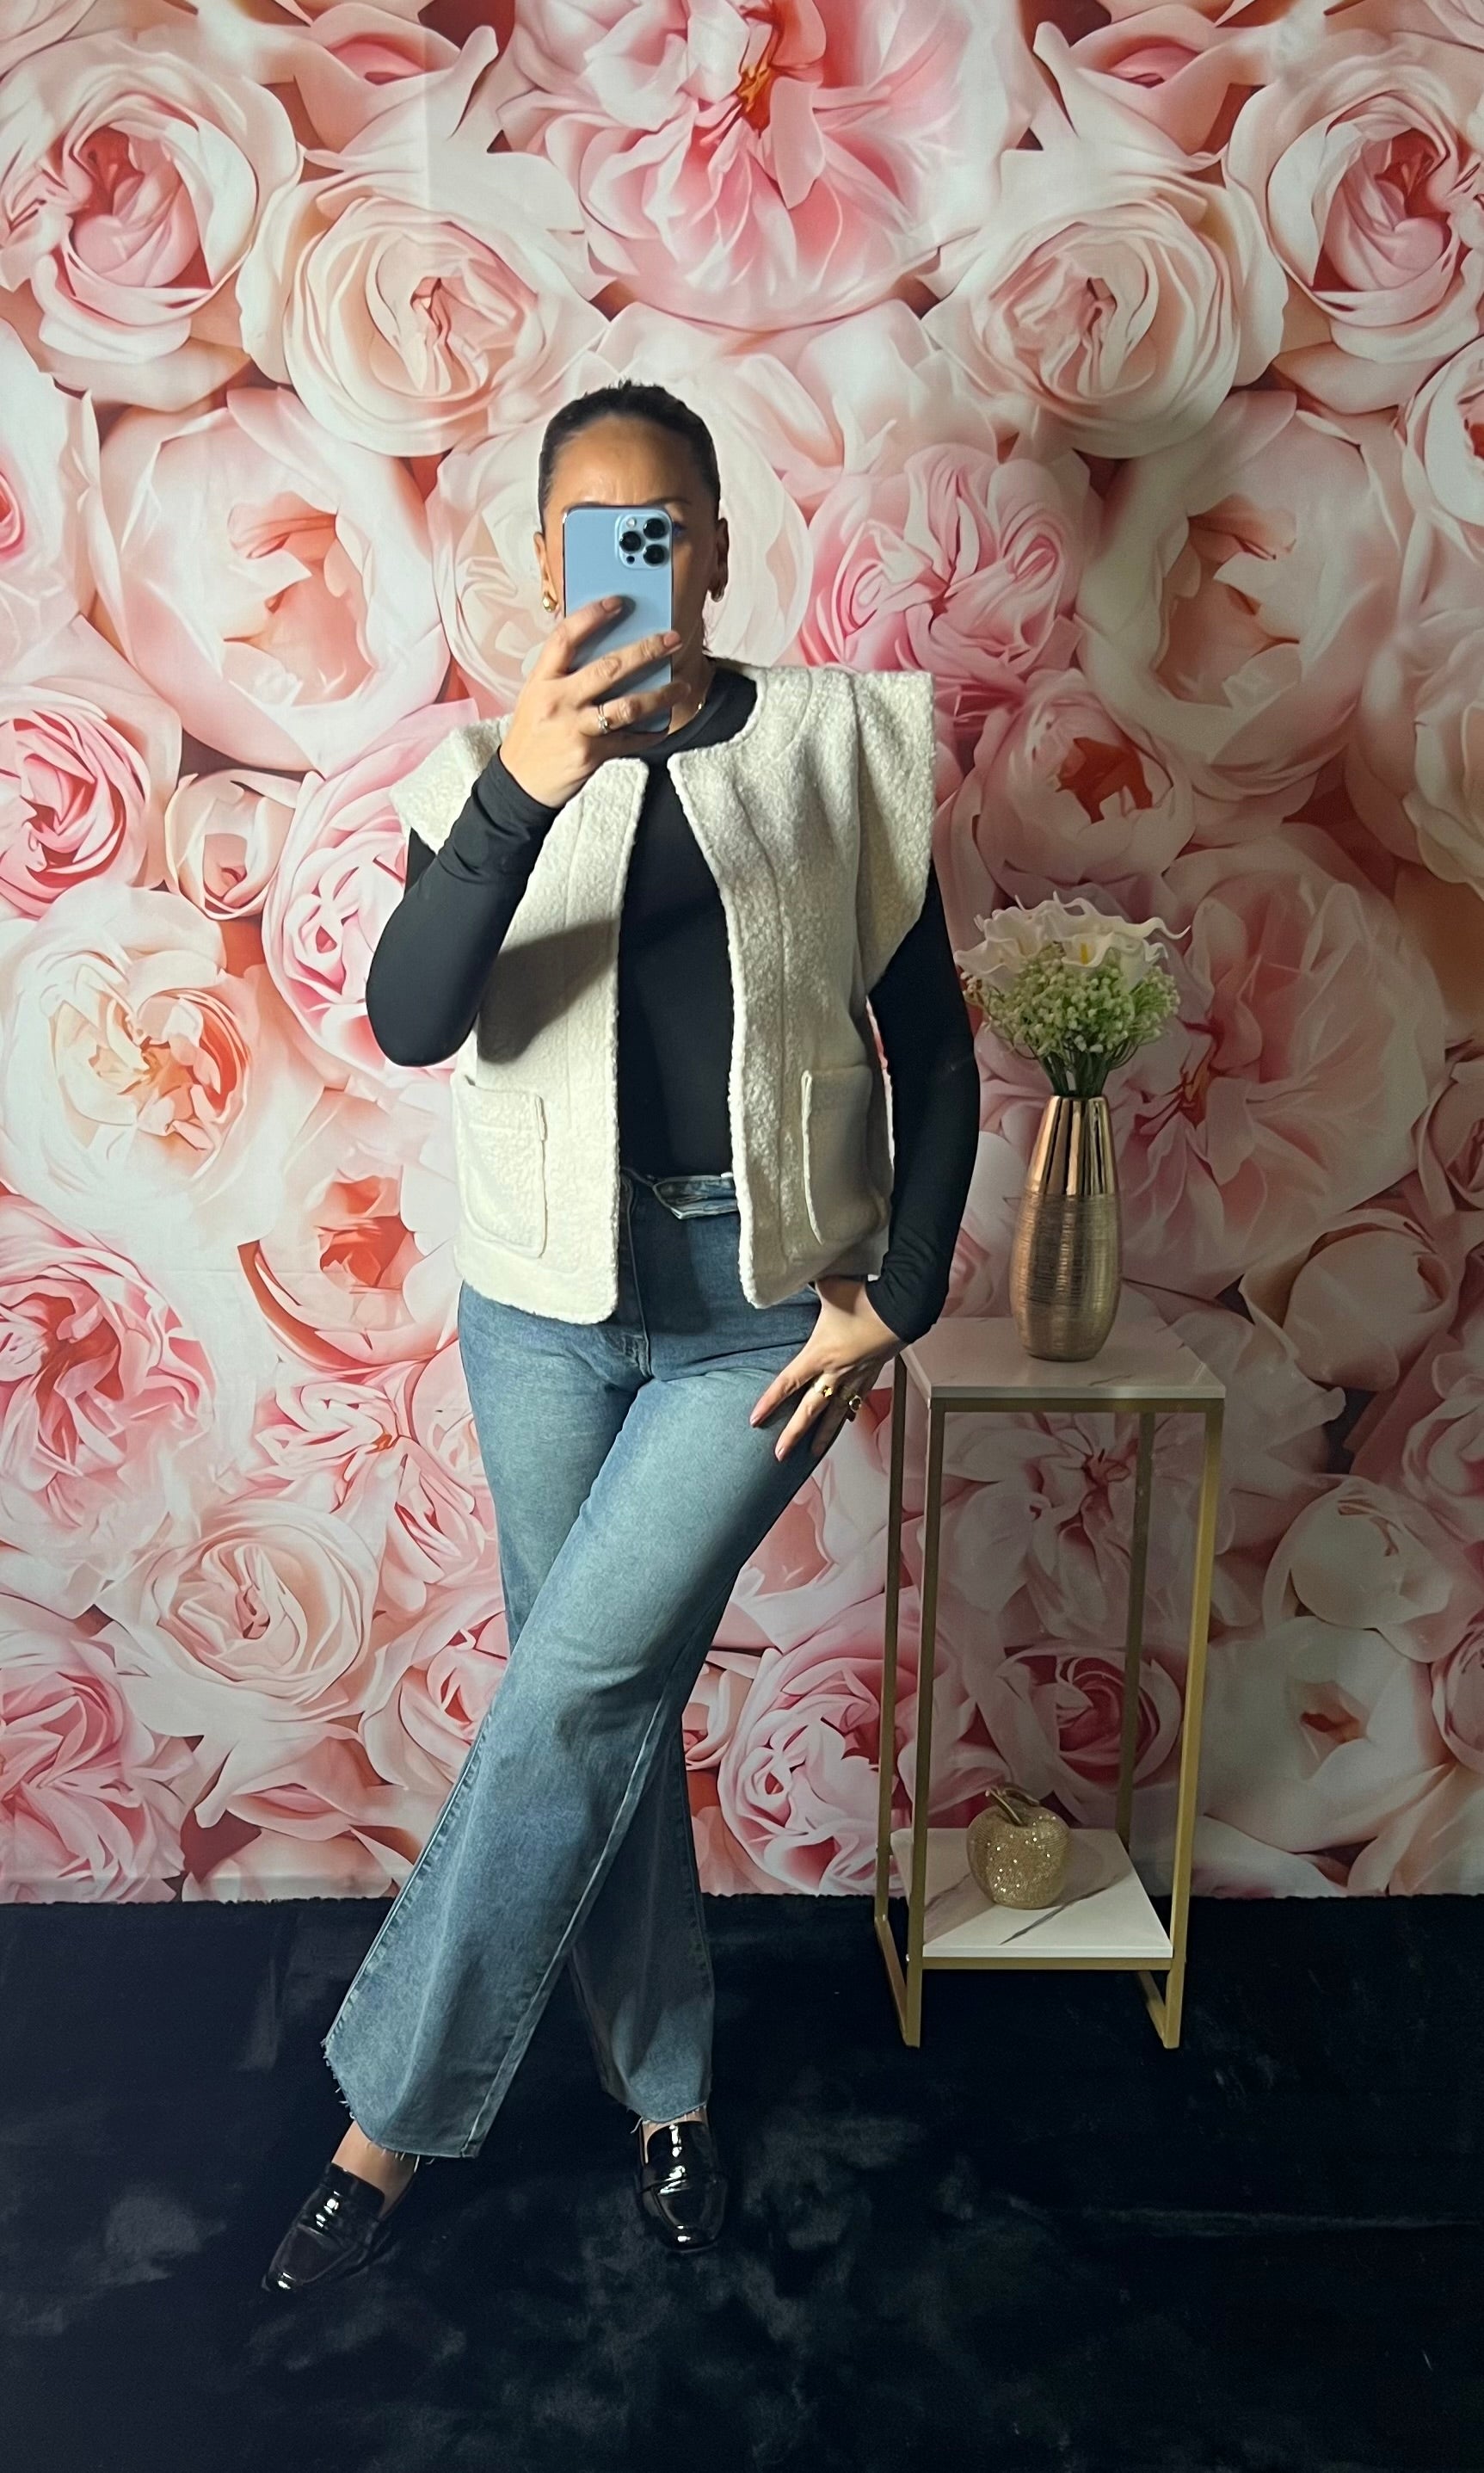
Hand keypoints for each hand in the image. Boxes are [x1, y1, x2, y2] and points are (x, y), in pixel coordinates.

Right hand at [499, 599, 683, 806]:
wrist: (519, 782)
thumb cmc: (532, 735)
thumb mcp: (536, 696)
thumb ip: (563, 674)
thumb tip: (604, 648)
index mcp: (542, 681)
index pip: (565, 638)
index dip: (591, 616)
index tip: (617, 603)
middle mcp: (558, 701)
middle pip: (608, 668)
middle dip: (645, 650)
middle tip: (671, 639)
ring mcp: (575, 729)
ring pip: (627, 706)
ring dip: (660, 695)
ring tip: (681, 686)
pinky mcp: (591, 755)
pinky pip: (630, 740)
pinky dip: (651, 732)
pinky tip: (664, 723)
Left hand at [749, 1276, 903, 1460]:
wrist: (903, 1307)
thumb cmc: (864, 1298)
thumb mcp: (828, 1287)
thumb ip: (807, 1285)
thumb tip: (790, 1273)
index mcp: (820, 1354)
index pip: (787, 1382)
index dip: (770, 1402)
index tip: (755, 1419)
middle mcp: (836, 1372)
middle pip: (810, 1410)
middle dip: (793, 1434)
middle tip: (779, 1455)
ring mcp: (856, 1376)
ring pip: (836, 1413)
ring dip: (823, 1436)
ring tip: (812, 1454)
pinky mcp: (872, 1373)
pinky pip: (858, 1399)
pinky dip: (850, 1413)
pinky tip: (848, 1422)